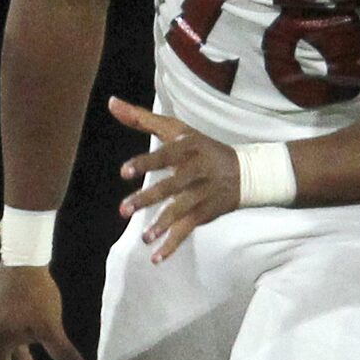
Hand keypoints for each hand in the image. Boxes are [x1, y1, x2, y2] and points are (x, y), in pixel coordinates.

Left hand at [111, 96, 238, 261]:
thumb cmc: (202, 147)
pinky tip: (155, 257)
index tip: (124, 172)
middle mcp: (198, 171)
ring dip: (163, 225)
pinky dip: (173, 245)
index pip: (166, 155)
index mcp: (189, 148)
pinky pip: (188, 229)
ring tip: (144, 238)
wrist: (248, 171)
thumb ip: (142, 118)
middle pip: (172, 186)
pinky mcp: (206, 212)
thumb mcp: (177, 129)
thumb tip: (111, 102)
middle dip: (148, 199)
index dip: (145, 162)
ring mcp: (204, 193)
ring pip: (182, 210)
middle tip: (123, 210)